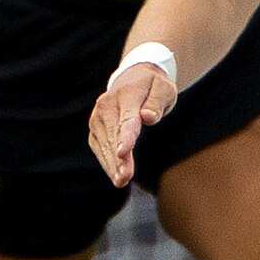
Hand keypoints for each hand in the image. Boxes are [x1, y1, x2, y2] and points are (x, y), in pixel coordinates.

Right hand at [89, 61, 175, 184]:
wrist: (133, 77)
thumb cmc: (153, 86)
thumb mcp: (163, 88)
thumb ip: (157, 103)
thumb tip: (148, 118)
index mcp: (126, 94)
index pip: (126, 119)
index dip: (125, 137)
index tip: (123, 153)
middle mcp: (106, 105)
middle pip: (113, 135)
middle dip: (118, 158)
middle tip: (125, 178)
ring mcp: (98, 116)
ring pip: (104, 144)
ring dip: (111, 164)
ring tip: (120, 182)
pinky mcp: (95, 127)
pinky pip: (98, 146)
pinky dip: (106, 161)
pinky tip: (114, 175)